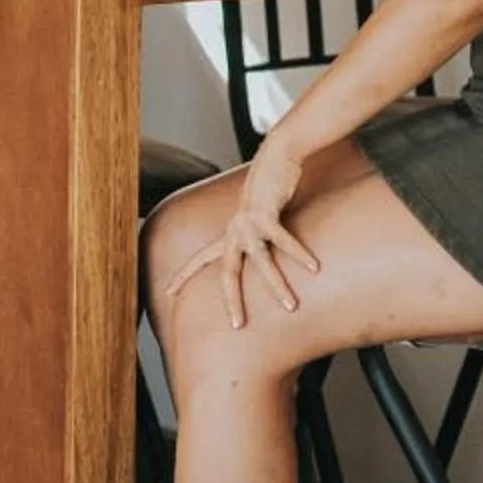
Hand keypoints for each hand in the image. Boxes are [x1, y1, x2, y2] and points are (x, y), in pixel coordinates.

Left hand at [163, 137, 320, 326]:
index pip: (201, 259)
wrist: (276, 157)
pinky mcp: (266, 214)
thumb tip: (264, 259)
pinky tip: (314, 267)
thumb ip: (258, 240)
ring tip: (291, 305)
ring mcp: (248, 223)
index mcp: (230, 234)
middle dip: (231, 299)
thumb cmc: (270, 191)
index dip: (184, 276)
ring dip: (277, 285)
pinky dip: (299, 254)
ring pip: (262, 262)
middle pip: (227, 272)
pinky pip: (284, 240)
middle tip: (237, 325)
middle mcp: (235, 231)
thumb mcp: (259, 219)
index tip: (168, 293)